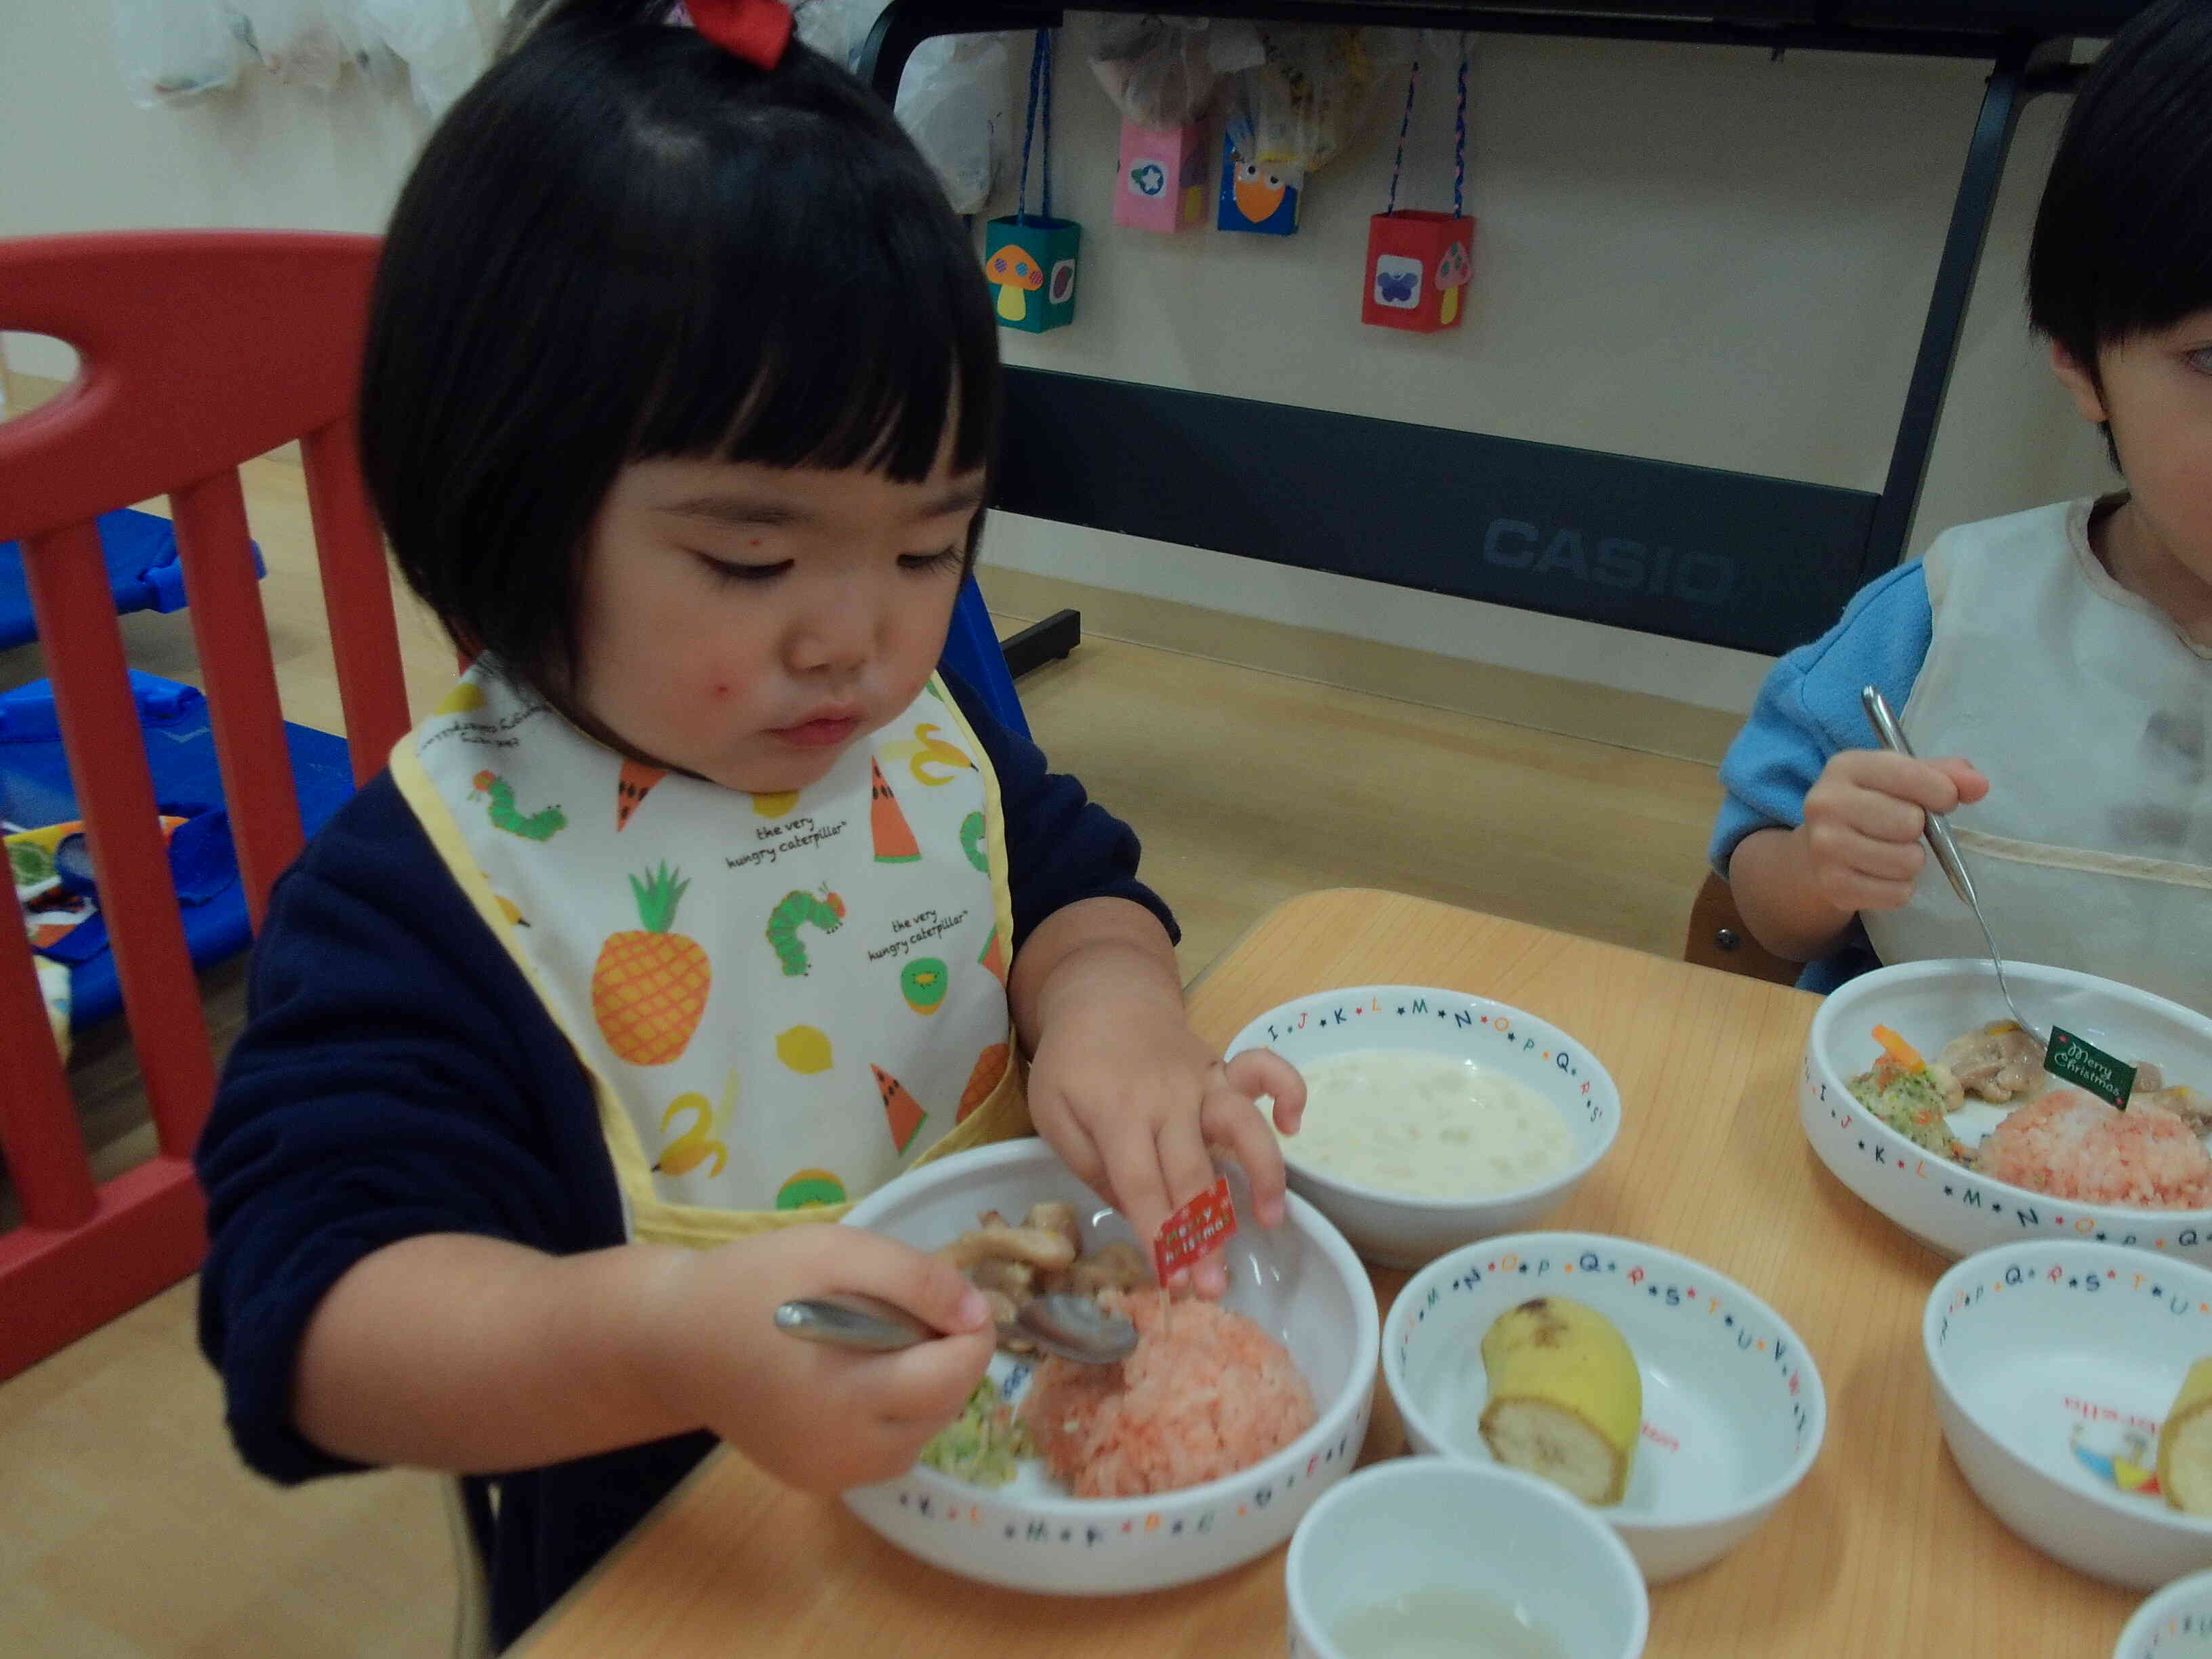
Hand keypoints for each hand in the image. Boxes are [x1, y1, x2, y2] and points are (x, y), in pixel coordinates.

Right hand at [640, 1225, 994, 1493]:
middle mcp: (844, 1453)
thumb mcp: (835, 1252)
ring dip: (927, 1391)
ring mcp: (828, 1475)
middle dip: (950, 1359)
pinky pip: (885, 1453)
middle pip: (944, 1409)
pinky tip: (862, 1376)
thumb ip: (915, 1280)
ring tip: (888, 1343)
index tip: (955, 1297)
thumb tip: (978, 1314)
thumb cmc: (752, 1285)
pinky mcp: (814, 1480)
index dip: (973, 1333)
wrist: (671, 1339)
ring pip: (921, 1437)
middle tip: (914, 1312)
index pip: (954, 1376)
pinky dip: (894, 1416)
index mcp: (849, 1396)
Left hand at [1026, 989, 1306, 1298]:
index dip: (1161, 1235)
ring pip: (1241, 1125)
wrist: (1102, 997)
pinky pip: (1265, 1070)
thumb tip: (1135, 1208)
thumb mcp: (1054, 1116)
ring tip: (1271, 1218)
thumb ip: (1090, 1165)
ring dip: (1262, 1173)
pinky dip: (1288, 1089)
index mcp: (1116, 1113)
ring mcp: (1201, 1080)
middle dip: (1205, 1233)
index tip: (1175, 1280)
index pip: (1142, 1184)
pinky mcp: (1223, 1068)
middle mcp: (1166, 1098)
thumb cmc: (1072, 1065)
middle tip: (1215, 1287)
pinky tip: (1294, 1125)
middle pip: (1192, 1172)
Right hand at [1798, 748, 1987, 913]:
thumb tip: (1979, 786)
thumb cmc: (1871, 805)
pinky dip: (1899, 888)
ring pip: (1906, 862)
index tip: (1942, 801)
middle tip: (1902, 830)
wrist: (1819, 849)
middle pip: (1909, 823)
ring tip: (1892, 852)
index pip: (1909, 775)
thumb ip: (1944, 775)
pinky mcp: (1831, 885)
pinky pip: (1896, 893)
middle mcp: (1826, 803)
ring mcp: (1824, 846)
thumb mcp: (1902, 779)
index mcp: (1846, 767)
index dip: (1942, 792)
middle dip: (1919, 830)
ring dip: (1911, 861)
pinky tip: (1881, 875)